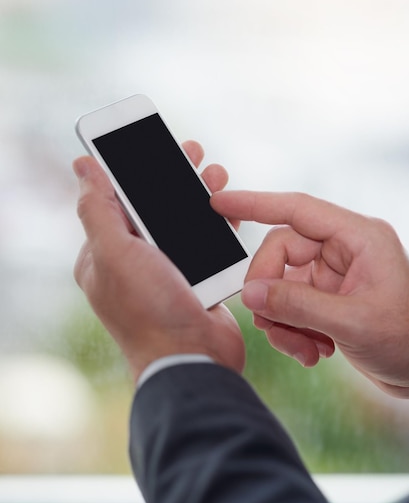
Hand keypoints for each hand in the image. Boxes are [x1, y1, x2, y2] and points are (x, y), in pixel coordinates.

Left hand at [73, 142, 244, 381]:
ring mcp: (167, 273)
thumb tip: (83, 166)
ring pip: (183, 222)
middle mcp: (134, 263)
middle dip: (173, 177)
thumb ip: (97, 209)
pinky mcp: (196, 281)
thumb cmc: (150, 309)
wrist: (193, 358)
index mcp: (105, 255)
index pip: (115, 202)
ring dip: (199, 195)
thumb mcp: (115, 254)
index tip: (152, 144)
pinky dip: (218, 224)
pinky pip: (207, 244)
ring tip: (217, 173)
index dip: (133, 171)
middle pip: (153, 208)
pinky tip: (230, 208)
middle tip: (192, 151)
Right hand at [211, 190, 408, 397]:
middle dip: (271, 292)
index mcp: (358, 238)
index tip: (219, 203)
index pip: (297, 209)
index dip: (255, 203)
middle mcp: (344, 250)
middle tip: (269, 323)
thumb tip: (250, 294)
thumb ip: (297, 305)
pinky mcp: (329, 300)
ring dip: (282, 320)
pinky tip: (313, 353)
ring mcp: (334, 276)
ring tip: (303, 349)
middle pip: (281, 253)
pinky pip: (291, 306)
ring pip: (282, 285)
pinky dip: (292, 331)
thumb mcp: (353, 323)